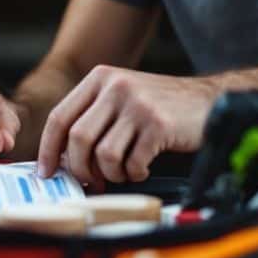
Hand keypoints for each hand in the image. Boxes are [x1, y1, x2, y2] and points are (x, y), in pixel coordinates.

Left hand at [36, 66, 216, 188]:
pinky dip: (134, 174)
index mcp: (100, 78)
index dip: (48, 149)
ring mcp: (138, 104)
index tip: (46, 172)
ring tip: (124, 170)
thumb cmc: (161, 107)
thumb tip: (60, 158)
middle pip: (77, 138)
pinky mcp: (159, 124)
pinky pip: (132, 163)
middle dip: (80, 168)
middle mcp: (116, 86)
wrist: (211, 101)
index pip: (60, 116)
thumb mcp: (122, 97)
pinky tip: (143, 167)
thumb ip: (92, 119)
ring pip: (104, 154)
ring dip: (111, 173)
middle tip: (92, 180)